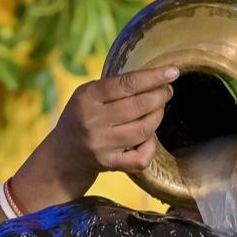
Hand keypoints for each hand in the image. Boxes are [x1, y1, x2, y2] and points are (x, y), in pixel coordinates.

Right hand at [11, 67, 179, 207]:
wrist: (63, 155)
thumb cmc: (82, 116)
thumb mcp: (88, 94)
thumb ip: (114, 86)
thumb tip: (154, 77)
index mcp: (87, 98)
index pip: (127, 84)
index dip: (153, 77)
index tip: (173, 72)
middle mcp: (93, 121)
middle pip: (139, 106)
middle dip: (160, 96)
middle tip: (167, 90)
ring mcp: (101, 145)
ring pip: (144, 130)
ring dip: (158, 117)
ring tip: (159, 108)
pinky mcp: (109, 164)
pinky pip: (141, 157)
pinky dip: (151, 146)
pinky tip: (149, 137)